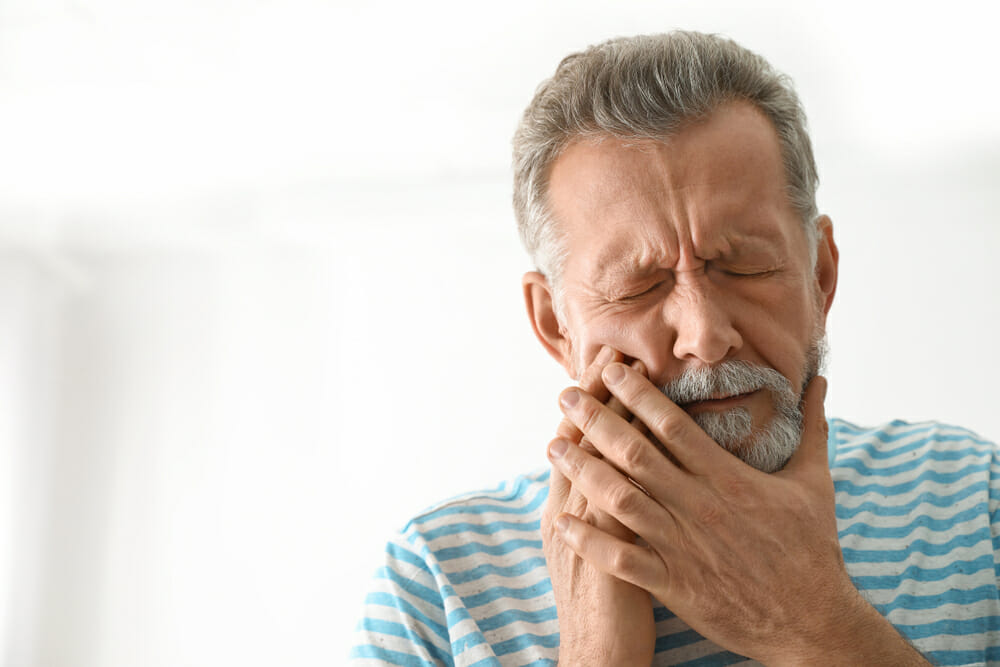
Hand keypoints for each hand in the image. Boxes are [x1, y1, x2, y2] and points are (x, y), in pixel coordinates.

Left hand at [549, 368, 929, 664]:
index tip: (610, 370)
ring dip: (582, 471)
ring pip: (619, 500)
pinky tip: (561, 520)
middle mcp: (697, 506)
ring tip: (553, 446)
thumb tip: (820, 380)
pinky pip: (621, 559)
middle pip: (635, 454)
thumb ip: (813, 427)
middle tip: (565, 395)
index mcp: (726, 478)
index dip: (636, 395)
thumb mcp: (815, 483)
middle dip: (596, 421)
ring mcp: (682, 545)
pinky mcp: (674, 583)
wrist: (812, 622)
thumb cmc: (812, 550)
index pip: (671, 425)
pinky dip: (589, 539)